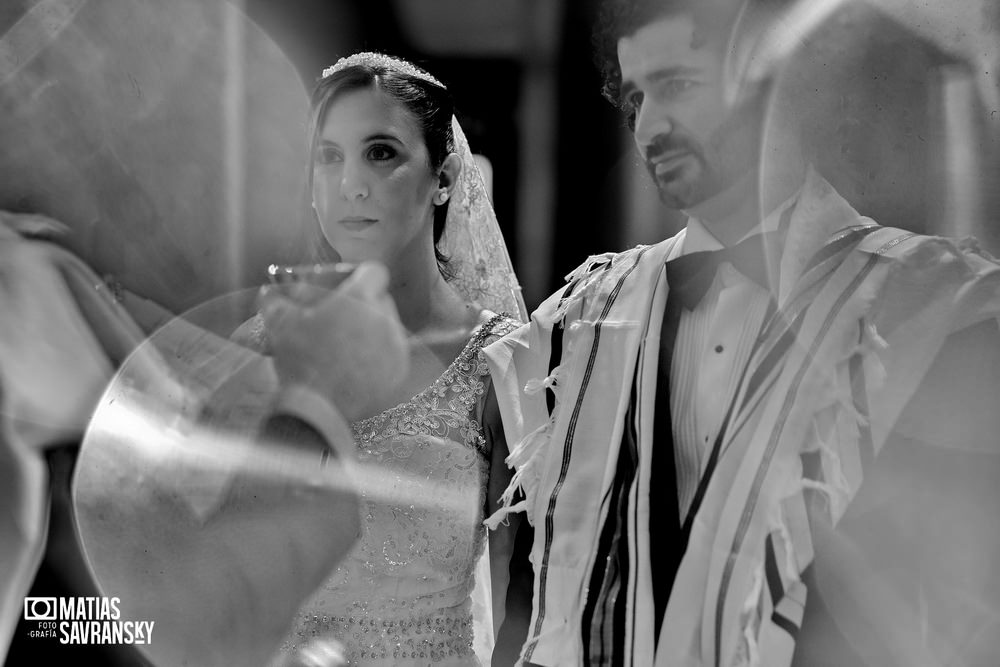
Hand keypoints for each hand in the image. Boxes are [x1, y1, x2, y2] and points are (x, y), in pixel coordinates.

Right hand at [259, 262, 408, 421]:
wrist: (317, 407)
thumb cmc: (300, 359)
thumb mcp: (280, 324)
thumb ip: (276, 301)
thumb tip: (267, 292)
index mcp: (361, 298)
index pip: (375, 272)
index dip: (361, 276)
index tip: (349, 285)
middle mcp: (385, 317)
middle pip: (381, 300)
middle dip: (364, 304)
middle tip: (343, 316)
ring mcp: (395, 344)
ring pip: (388, 326)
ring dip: (371, 329)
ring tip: (347, 343)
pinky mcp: (399, 368)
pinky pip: (392, 352)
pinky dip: (379, 354)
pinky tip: (357, 363)